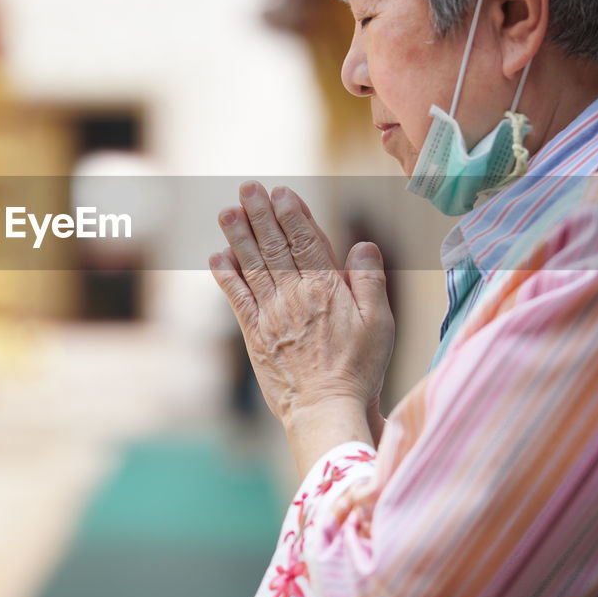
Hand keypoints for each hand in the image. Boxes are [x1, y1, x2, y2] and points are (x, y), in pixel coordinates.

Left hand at [210, 182, 394, 472]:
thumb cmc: (359, 368)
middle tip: (248, 188)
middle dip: (260, 214)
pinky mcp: (254, 334)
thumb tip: (362, 243)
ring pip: (252, 265)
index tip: (281, 192)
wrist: (325, 408)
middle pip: (274, 245)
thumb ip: (371, 280)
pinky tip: (217, 257)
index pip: (306, 240)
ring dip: (238, 236)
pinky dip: (226, 276)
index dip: (292, 213)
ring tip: (227, 211)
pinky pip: (237, 298)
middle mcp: (295, 295)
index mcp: (327, 288)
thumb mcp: (381, 323)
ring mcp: (271, 314)